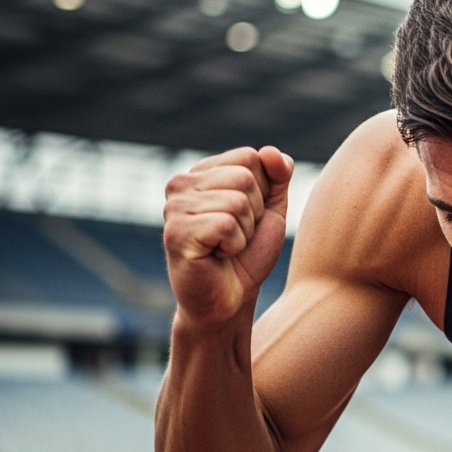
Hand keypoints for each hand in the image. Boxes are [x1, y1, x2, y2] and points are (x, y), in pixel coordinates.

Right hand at [163, 146, 293, 327]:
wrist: (231, 299)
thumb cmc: (248, 254)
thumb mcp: (271, 209)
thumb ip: (277, 176)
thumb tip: (271, 152)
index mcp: (201, 173)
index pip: (251, 157)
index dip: (263, 192)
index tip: (247, 217)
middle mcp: (180, 184)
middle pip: (245, 177)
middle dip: (255, 213)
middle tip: (237, 236)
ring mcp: (173, 207)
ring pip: (238, 201)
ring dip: (245, 232)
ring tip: (227, 247)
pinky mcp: (176, 233)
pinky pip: (227, 225)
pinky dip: (235, 245)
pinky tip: (218, 256)